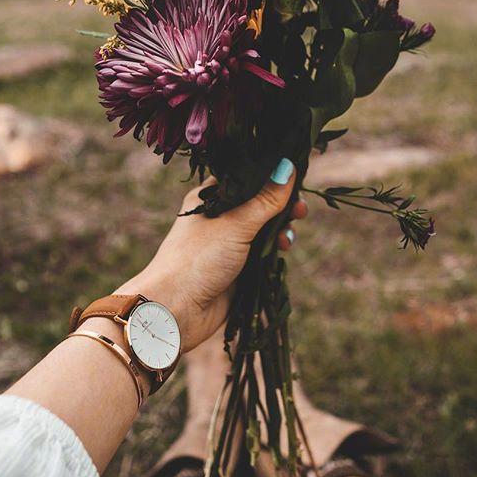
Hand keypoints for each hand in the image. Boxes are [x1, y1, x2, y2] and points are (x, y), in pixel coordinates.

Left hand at [115, 158, 307, 351]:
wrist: (176, 310)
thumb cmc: (198, 259)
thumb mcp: (236, 224)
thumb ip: (265, 199)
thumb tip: (288, 166)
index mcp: (209, 198)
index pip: (244, 178)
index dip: (269, 176)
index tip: (294, 176)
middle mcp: (218, 218)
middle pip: (258, 204)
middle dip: (281, 206)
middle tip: (300, 210)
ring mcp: (227, 243)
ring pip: (263, 229)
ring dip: (280, 229)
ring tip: (288, 237)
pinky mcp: (237, 267)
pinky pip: (262, 252)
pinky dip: (275, 248)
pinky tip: (283, 249)